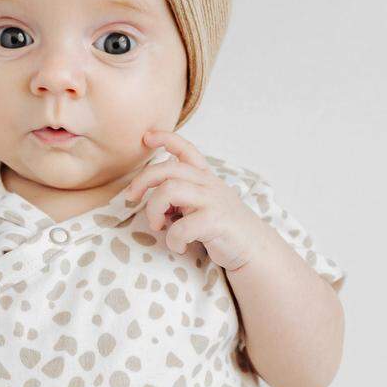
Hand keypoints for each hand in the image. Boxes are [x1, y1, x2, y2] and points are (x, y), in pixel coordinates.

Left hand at [124, 130, 266, 270]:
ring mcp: (212, 200)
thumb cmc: (222, 228)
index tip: (147, 137)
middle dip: (142, 181)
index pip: (186, 148)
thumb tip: (150, 196)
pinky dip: (173, 240)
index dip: (165, 138)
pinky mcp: (215, 221)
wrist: (255, 249)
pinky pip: (181, 227)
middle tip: (131, 198)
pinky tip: (179, 246)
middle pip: (166, 169)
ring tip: (158, 225)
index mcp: (205, 177)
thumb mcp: (204, 203)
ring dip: (154, 210)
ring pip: (169, 191)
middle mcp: (208, 184)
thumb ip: (182, 194)